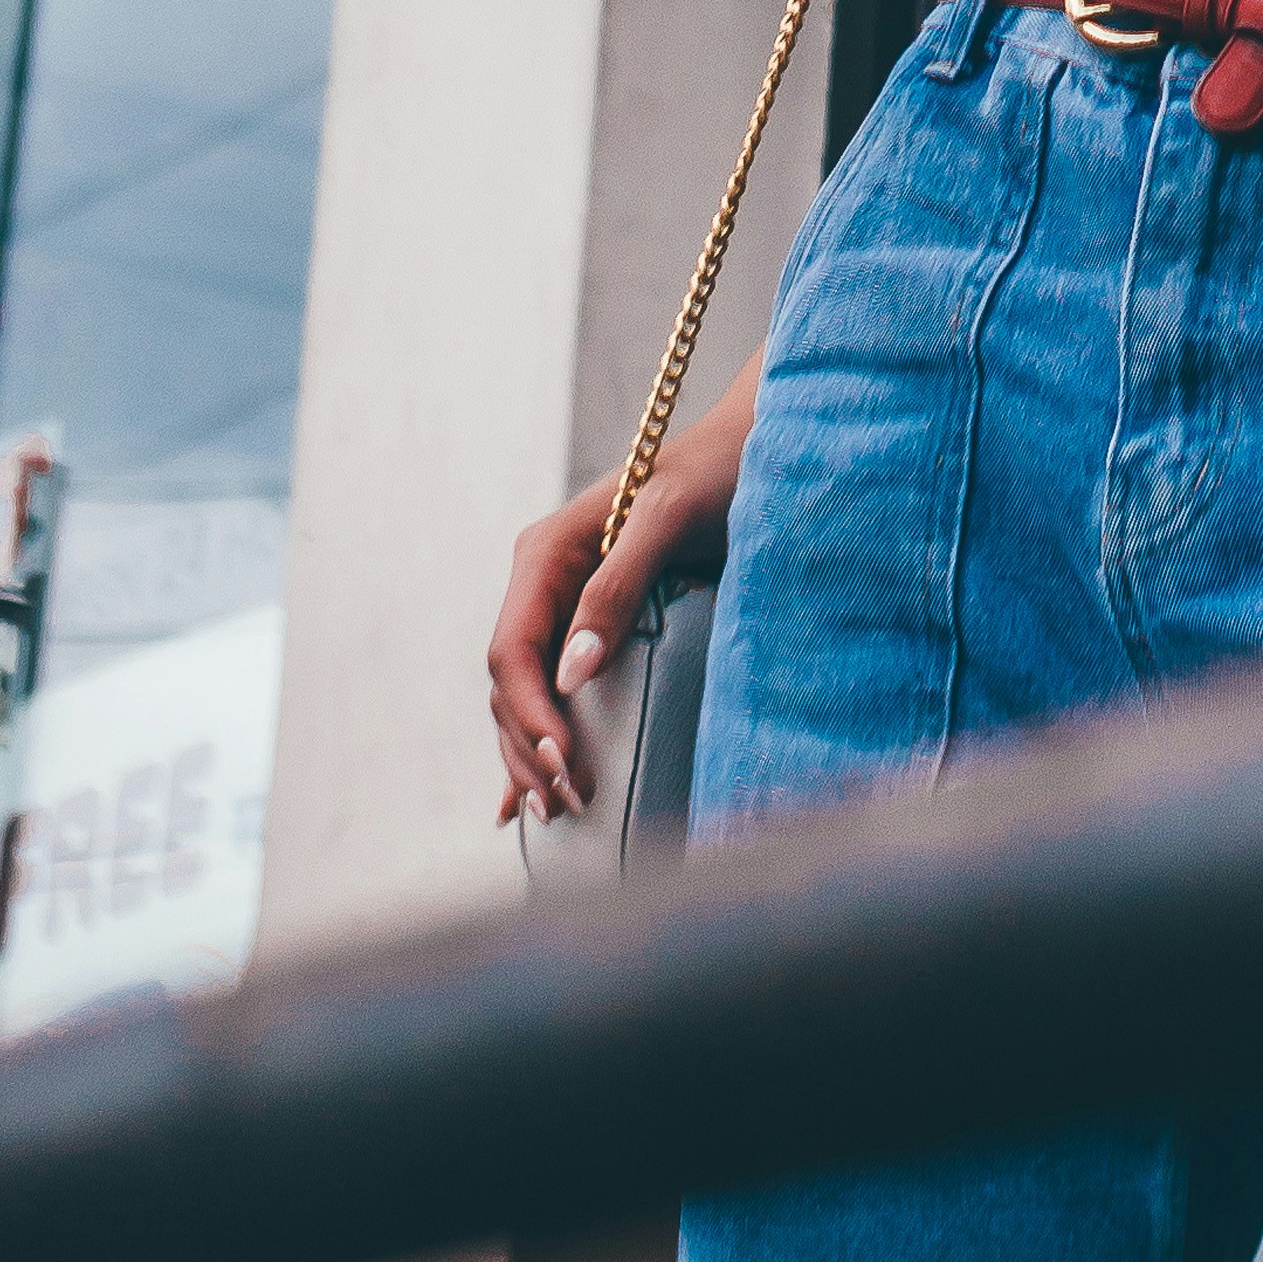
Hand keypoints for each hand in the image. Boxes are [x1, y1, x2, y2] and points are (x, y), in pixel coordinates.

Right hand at [488, 364, 753, 822]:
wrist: (752, 452)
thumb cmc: (714, 475)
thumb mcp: (668, 518)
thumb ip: (616, 586)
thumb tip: (570, 674)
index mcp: (545, 555)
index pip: (510, 649)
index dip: (528, 711)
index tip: (563, 759)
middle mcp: (544, 584)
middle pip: (511, 684)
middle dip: (530, 747)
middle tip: (568, 803)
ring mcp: (564, 610)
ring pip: (525, 697)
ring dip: (532, 756)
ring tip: (558, 810)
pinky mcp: (591, 630)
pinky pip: (550, 693)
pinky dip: (538, 742)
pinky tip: (525, 794)